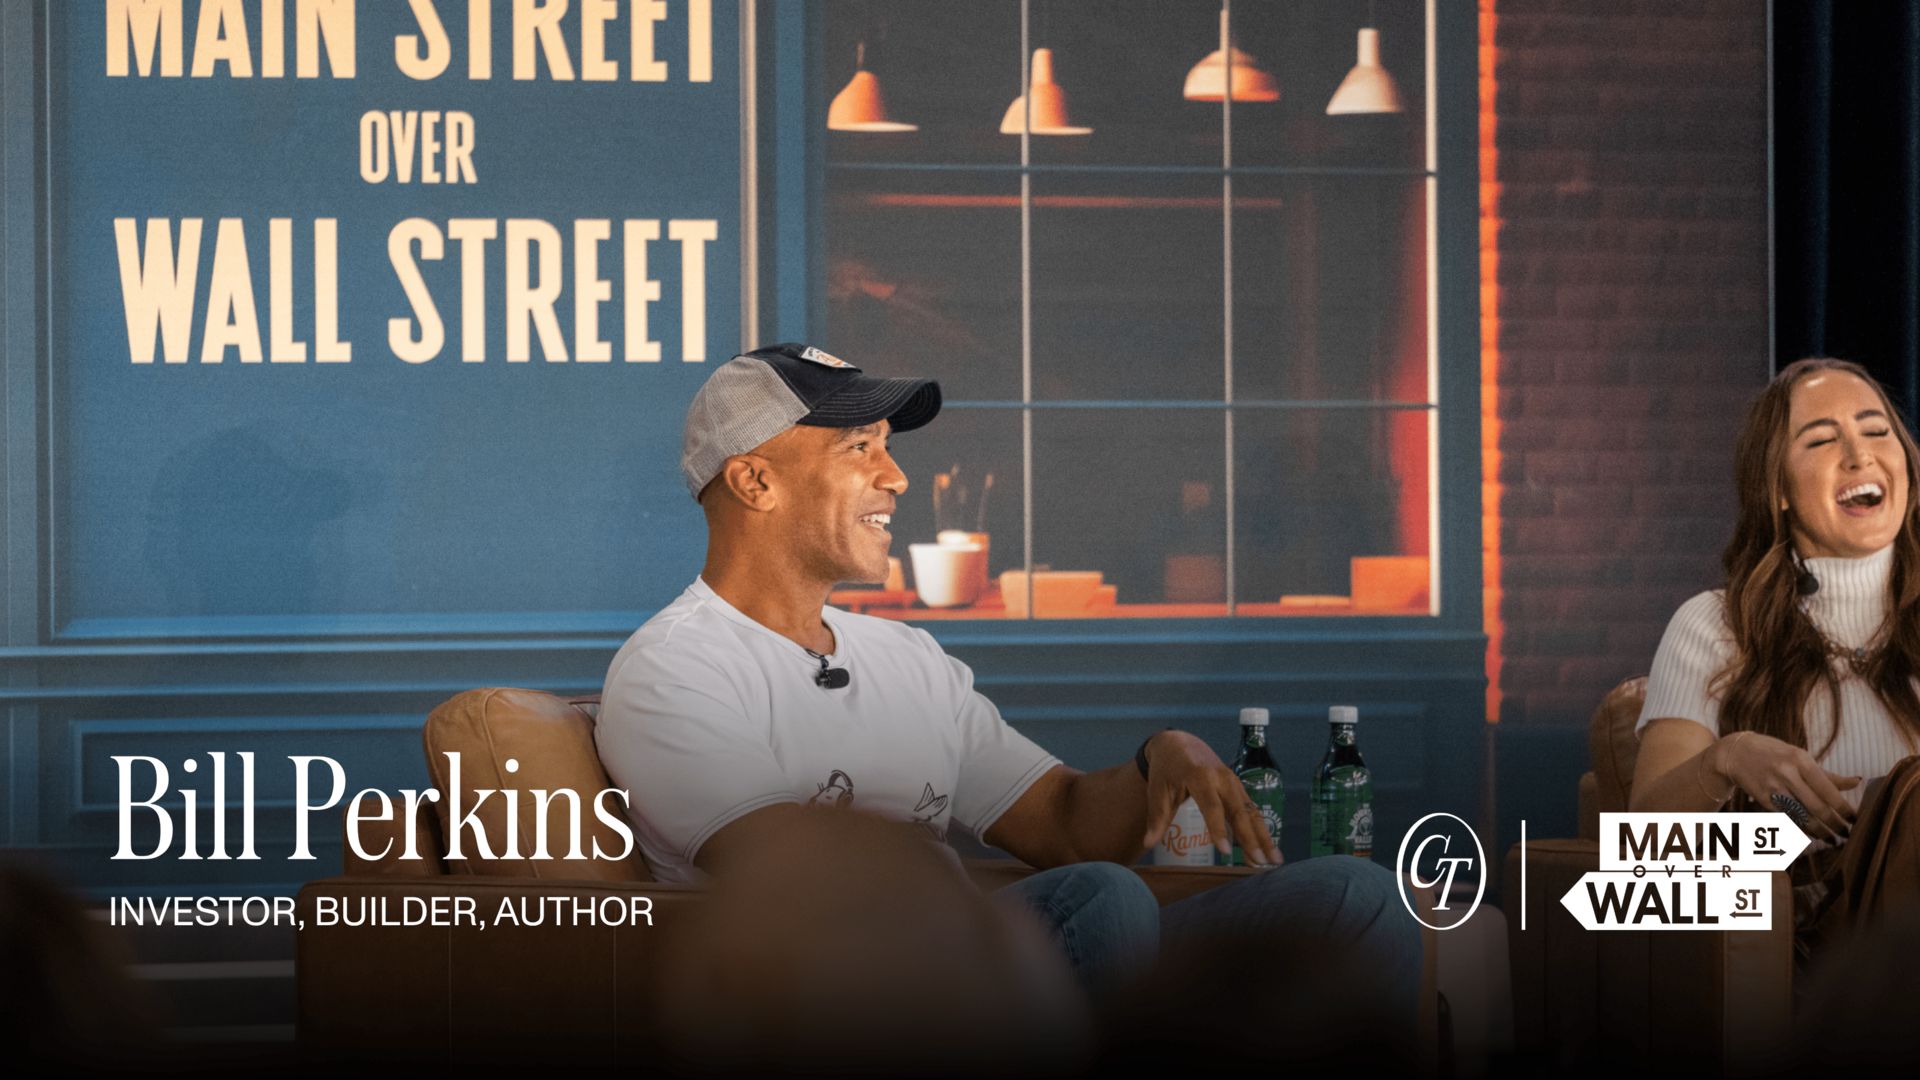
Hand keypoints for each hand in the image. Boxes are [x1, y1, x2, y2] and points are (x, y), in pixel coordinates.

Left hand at [1136, 731, 1281, 866]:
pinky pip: (1251, 810)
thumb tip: (1147, 844)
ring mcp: (1233, 782)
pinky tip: (1269, 848)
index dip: (1218, 830)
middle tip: (1259, 862)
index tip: (1225, 852)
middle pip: (1239, 811)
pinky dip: (1261, 830)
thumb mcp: (1157, 790)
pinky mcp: (1238, 787)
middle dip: (1251, 838)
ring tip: (1276, 860)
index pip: (1212, 806)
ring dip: (1264, 837)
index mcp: (1200, 776)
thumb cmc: (1166, 769)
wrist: (1179, 744)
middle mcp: (1222, 778)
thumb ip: (1157, 817)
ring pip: (1251, 812)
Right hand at [1712, 731, 1861, 841]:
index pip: (1828, 790)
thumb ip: (1828, 774)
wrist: (1735, 753)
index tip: (1855, 819)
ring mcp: (1773, 787)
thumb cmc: (1774, 753)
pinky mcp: (1763, 799)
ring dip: (1819, 831)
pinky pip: (1786, 818)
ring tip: (1831, 838)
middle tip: (1847, 834)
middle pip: (1817, 807)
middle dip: (1835, 824)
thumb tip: (1858, 782)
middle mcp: (1787, 773)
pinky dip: (1800, 828)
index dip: (1844, 808)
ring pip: (1802, 817)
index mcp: (1801, 760)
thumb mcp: (1800, 757)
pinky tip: (1811, 834)